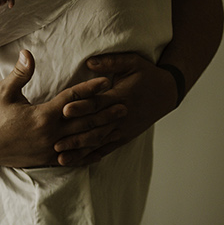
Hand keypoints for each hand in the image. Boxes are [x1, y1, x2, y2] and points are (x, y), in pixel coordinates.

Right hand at [0, 50, 124, 167]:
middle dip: (105, 112)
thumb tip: (28, 53)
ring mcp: (51, 149)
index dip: (91, 88)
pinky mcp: (48, 160)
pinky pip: (74, 158)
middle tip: (124, 103)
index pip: (73, 99)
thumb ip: (20, 74)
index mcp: (42, 116)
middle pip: (85, 121)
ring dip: (102, 132)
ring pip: (83, 141)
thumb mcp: (3, 93)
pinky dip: (89, 153)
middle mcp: (51, 134)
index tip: (107, 80)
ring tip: (119, 125)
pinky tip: (102, 149)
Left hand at [54, 52, 178, 164]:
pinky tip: (78, 163)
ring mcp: (123, 129)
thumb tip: (89, 62)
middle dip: (75, 136)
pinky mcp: (124, 136)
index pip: (98, 103)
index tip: (64, 110)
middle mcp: (121, 115)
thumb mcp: (132, 62)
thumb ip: (111, 62)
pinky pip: (107, 148)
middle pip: (95, 127)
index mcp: (120, 96)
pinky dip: (92, 156)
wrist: (167, 93)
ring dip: (80, 151)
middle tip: (56, 143)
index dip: (81, 107)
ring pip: (99, 142)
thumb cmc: (148, 74)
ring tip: (61, 159)